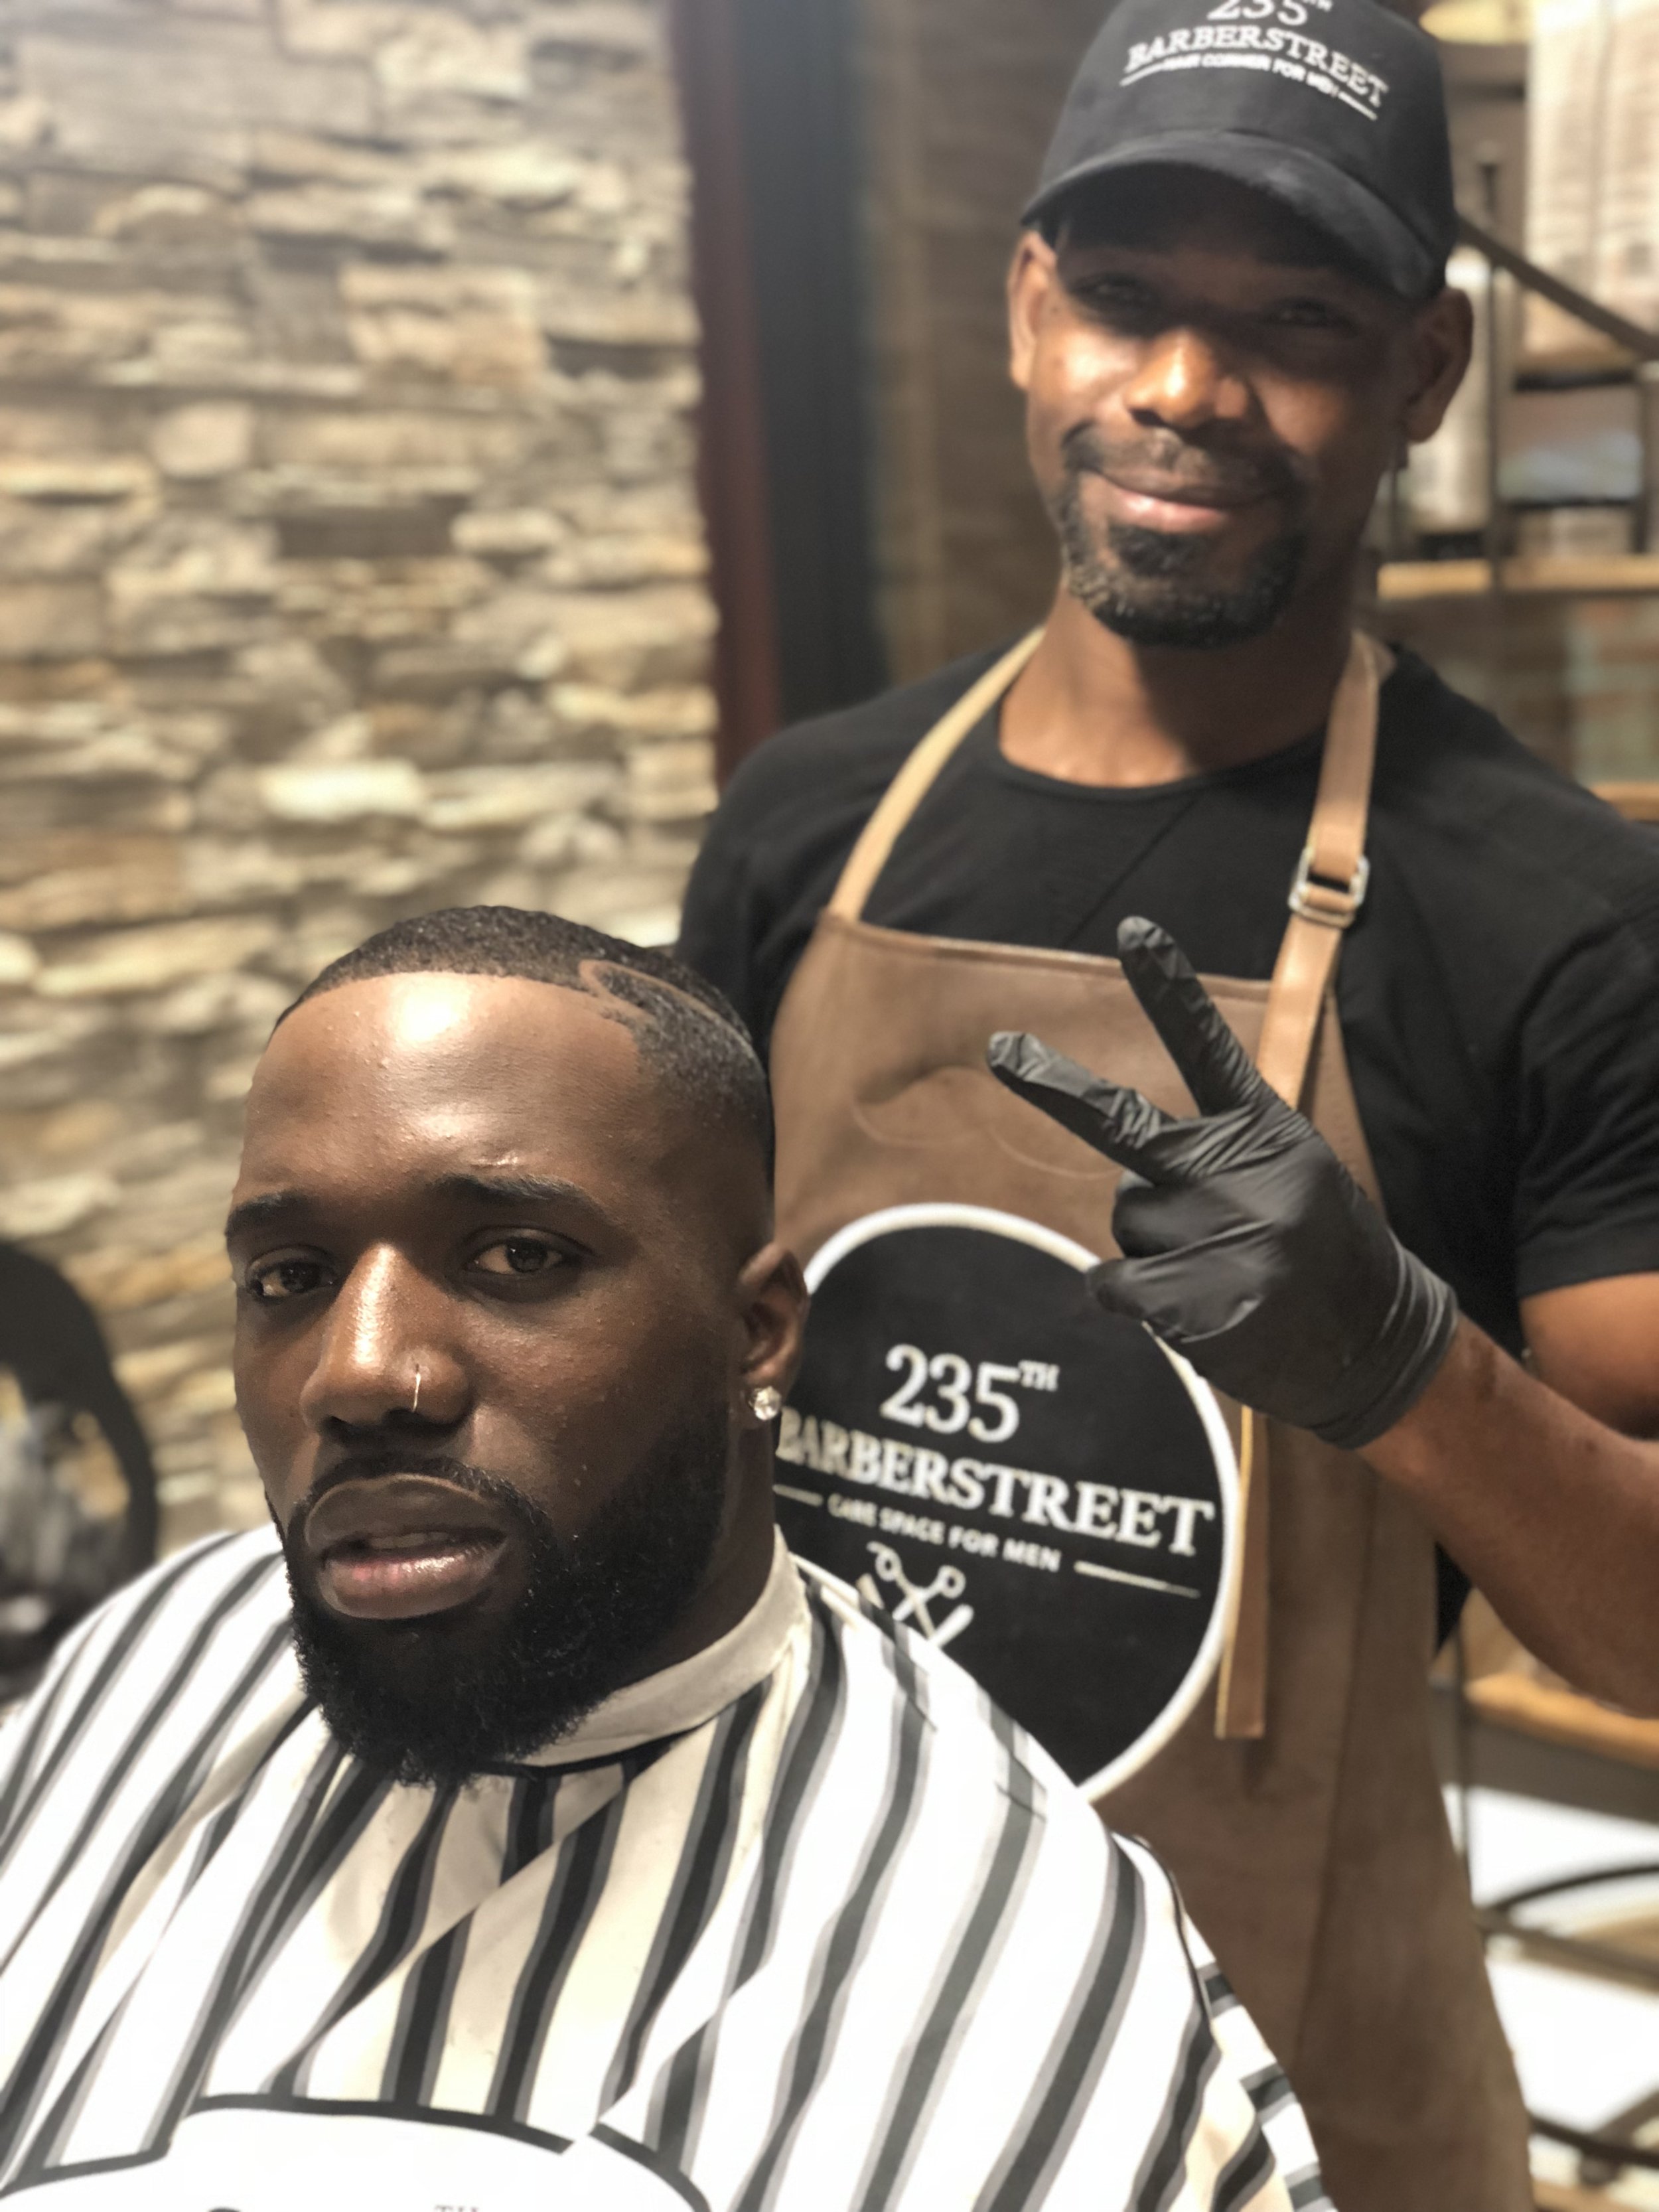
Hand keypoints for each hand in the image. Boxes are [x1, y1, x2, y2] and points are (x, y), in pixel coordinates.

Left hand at [986, 918, 1457, 1448]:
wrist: (1376, 1343)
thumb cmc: (1317, 1251)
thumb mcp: (1288, 1178)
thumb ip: (1215, 1161)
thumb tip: (1125, 1189)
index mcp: (1267, 1133)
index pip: (1208, 1050)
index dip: (1169, 990)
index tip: (1134, 930)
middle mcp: (1242, 1175)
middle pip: (1121, 1125)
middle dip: (1051, 1085)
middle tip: (1001, 1048)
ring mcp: (1221, 1238)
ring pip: (1124, 1221)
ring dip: (1153, 1248)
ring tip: (1221, 1269)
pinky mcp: (1200, 1302)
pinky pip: (1114, 1283)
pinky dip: (1135, 1299)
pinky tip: (1201, 1312)